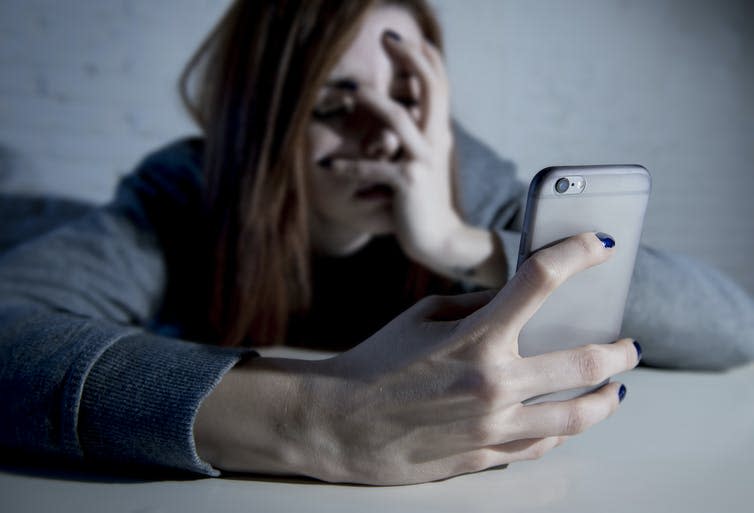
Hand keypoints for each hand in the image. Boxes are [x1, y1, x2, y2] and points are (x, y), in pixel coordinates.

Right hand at [194, 233, 639, 484]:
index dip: (575, 255)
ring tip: (615, 390)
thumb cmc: (376, 364)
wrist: (338, 423)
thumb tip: (516, 305)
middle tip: (628, 345)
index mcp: (476, 337)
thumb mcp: (423, 317)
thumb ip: (477, 309)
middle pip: (582, 362)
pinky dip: (562, 429)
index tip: (596, 248)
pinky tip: (567, 421)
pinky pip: (540, 445)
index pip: (540, 282)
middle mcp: (494, 383)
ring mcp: (494, 426)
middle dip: (617, 350)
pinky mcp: (484, 456)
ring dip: (606, 400)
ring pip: (576, 416)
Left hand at [330, 33, 462, 264]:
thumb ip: (420, 133)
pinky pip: (373, 168)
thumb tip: (410, 106)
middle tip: (386, 37)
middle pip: (431, 89)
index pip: (439, 85)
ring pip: (401, 121)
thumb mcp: (427, 160)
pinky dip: (348, 167)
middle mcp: (436, 141)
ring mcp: (423, 161)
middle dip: (410, 59)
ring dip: (376, 103)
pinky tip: (328, 168)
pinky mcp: (407, 183)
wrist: (440, 238)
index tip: (403, 37)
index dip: (425, 57)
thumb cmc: (426, 199)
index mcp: (439, 133)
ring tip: (354, 91)